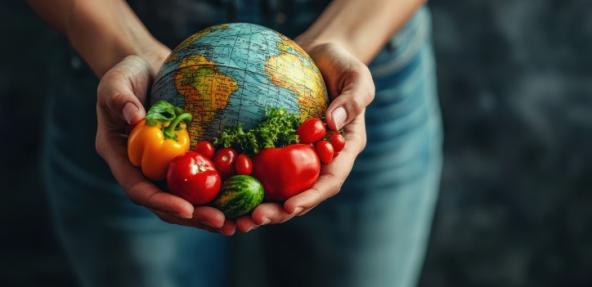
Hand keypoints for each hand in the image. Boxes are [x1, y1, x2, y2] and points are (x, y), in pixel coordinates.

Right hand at [95, 55, 235, 234]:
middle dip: (193, 215)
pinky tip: (242, 202)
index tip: (187, 209)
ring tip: (236, 223)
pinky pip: (201, 179)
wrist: (147, 68)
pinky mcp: (184, 159)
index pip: (139, 188)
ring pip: (186, 198)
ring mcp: (164, 166)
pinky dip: (219, 192)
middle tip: (222, 223)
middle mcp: (142, 169)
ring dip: (209, 212)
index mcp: (121, 157)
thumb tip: (134, 117)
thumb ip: (120, 100)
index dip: (162, 201)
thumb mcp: (116, 82)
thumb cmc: (126, 73)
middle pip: (166, 201)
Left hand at [234, 43, 374, 231]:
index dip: (311, 197)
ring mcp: (298, 154)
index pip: (330, 180)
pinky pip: (262, 166)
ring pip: (280, 188)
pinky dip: (245, 180)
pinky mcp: (278, 146)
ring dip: (259, 205)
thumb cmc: (343, 65)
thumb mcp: (356, 77)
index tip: (290, 207)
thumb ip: (352, 100)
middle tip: (254, 219)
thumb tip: (332, 123)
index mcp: (344, 149)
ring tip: (236, 218)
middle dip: (279, 211)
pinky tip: (224, 188)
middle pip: (301, 193)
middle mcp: (321, 159)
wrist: (319, 56)